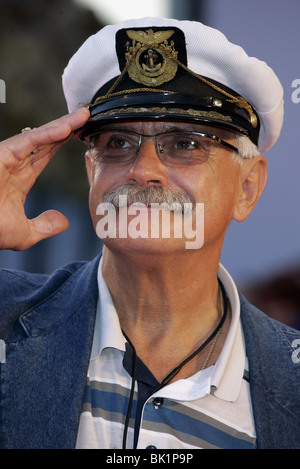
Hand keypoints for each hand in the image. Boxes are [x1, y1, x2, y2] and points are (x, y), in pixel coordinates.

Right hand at [0, 107, 89, 249]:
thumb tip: (64, 221)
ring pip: (40, 136)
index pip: (45, 154)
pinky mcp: (2, 154)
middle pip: (46, 140)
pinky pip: (29, 140)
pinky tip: (67, 128)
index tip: (82, 133)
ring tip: (84, 115)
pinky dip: (49, 133)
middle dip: (67, 127)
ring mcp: (8, 157)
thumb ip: (45, 227)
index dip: (63, 142)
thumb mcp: (25, 233)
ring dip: (63, 125)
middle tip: (88, 115)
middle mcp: (14, 163)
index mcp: (20, 177)